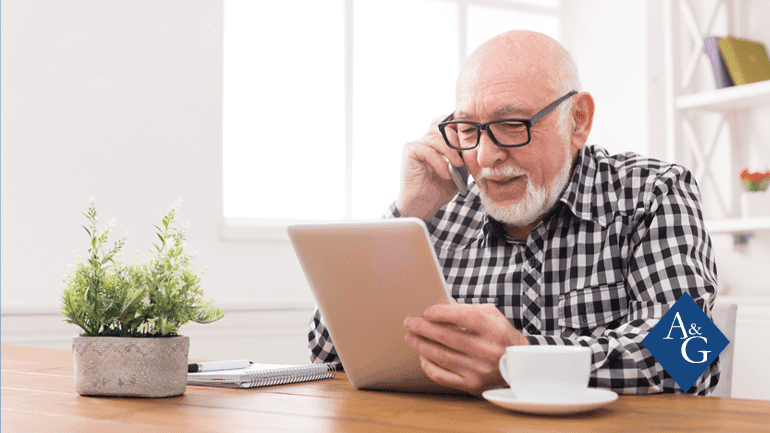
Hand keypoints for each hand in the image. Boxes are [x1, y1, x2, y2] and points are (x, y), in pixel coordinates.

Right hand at [395, 116, 465, 220]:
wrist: (424, 204)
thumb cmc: (439, 189)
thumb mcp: (459, 171)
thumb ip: (465, 157)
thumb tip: (478, 146)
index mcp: (435, 141)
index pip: (446, 123)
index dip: (458, 128)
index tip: (471, 140)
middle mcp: (424, 139)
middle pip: (443, 126)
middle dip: (457, 140)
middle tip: (465, 155)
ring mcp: (416, 144)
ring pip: (437, 138)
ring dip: (451, 152)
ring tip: (457, 166)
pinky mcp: (409, 151)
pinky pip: (428, 150)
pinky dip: (440, 162)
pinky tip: (445, 174)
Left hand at [403, 303, 528, 396]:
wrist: (520, 367)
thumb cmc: (502, 336)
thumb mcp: (492, 316)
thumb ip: (467, 309)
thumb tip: (441, 303)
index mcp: (493, 329)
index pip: (462, 317)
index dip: (441, 313)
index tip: (426, 311)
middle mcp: (486, 350)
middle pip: (446, 336)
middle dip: (422, 328)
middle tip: (409, 322)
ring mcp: (478, 370)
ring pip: (440, 356)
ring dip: (420, 344)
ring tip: (410, 336)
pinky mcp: (471, 385)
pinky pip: (442, 376)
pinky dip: (428, 365)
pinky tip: (422, 356)